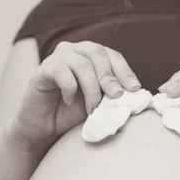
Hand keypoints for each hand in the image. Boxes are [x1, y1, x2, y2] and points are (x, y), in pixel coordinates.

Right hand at [7, 41, 140, 152]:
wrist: (44, 128)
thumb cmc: (73, 114)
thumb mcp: (99, 104)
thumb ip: (113, 95)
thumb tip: (136, 94)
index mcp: (91, 56)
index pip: (112, 56)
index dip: (125, 71)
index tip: (134, 89)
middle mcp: (74, 51)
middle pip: (97, 52)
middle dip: (110, 76)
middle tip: (116, 96)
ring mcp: (57, 58)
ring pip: (81, 63)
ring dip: (91, 88)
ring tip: (92, 107)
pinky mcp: (42, 69)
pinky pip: (61, 71)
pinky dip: (69, 88)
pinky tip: (68, 101)